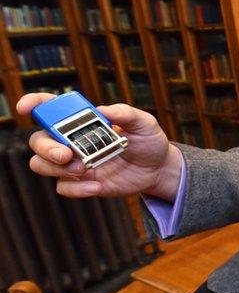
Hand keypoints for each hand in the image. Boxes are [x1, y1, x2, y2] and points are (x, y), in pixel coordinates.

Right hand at [16, 93, 182, 201]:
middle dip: (46, 148)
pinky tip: (97, 186)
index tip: (26, 108)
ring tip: (84, 169)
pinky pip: (63, 187)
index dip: (34, 104)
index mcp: (83, 121)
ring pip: (41, 164)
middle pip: (39, 140)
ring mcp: (73, 162)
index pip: (50, 108)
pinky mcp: (81, 182)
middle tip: (66, 155)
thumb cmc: (148, 140)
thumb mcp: (144, 123)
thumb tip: (104, 110)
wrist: (158, 169)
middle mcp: (72, 140)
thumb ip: (126, 114)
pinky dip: (76, 188)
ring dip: (55, 168)